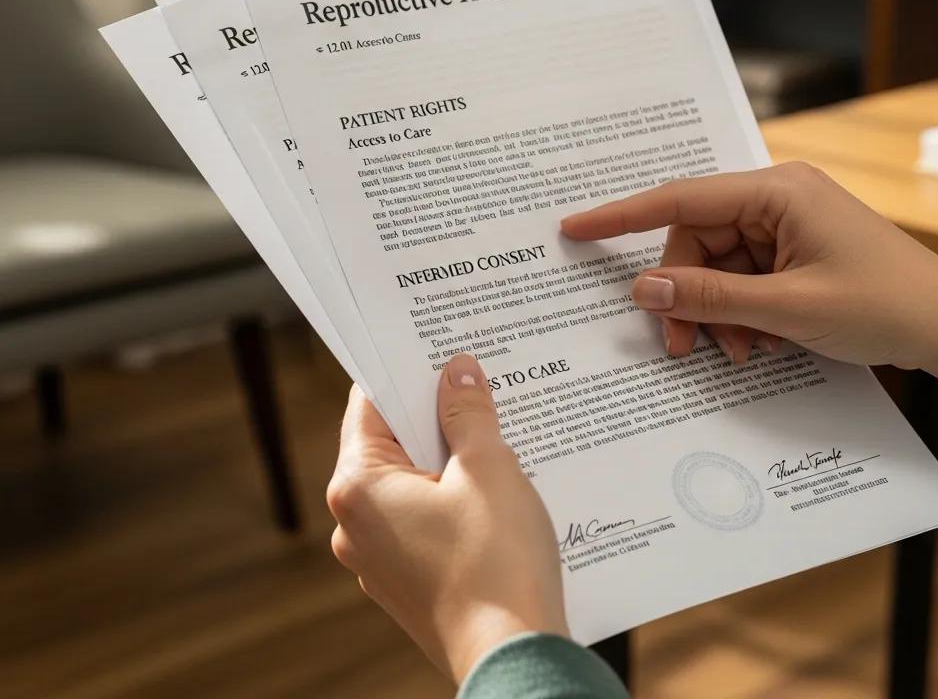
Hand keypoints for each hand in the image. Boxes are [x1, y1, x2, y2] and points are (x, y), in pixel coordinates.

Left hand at [327, 353, 567, 682]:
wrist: (514, 656)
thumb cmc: (494, 563)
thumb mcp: (487, 468)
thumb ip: (467, 412)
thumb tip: (457, 372)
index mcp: (359, 487)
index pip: (369, 406)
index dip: (405, 374)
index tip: (436, 350)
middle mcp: (355, 524)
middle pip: (390, 443)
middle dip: (435, 415)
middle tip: (476, 386)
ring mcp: (379, 557)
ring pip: (411, 482)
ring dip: (448, 457)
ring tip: (494, 435)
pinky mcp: (408, 579)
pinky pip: (423, 518)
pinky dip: (451, 496)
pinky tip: (493, 488)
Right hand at [562, 162, 937, 443]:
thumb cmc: (887, 305)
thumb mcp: (789, 308)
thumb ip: (711, 297)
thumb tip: (644, 287)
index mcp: (777, 191)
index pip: (681, 198)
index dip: (622, 214)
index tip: (576, 227)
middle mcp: (777, 199)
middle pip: (697, 243)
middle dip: (687, 295)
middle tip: (682, 346)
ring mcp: (787, 227)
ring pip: (718, 267)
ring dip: (717, 313)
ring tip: (740, 353)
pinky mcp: (796, 253)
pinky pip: (744, 279)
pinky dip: (741, 313)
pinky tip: (759, 344)